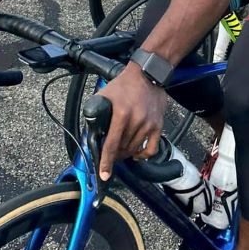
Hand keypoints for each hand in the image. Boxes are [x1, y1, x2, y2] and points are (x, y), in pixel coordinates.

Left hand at [98, 64, 166, 181]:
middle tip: (109, 153)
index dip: (106, 162)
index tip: (104, 174)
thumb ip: (96, 113)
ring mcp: (149, 124)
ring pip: (134, 150)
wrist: (147, 74)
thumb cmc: (124, 85)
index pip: (111, 144)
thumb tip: (90, 131)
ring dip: (125, 154)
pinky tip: (136, 153)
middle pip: (122, 149)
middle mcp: (136, 121)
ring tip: (120, 149)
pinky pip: (151, 149)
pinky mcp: (158, 126)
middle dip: (114, 155)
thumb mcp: (104, 95)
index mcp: (121, 114)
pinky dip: (143, 155)